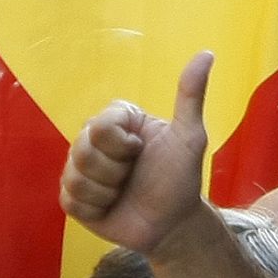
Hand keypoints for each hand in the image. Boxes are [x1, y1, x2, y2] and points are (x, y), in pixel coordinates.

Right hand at [60, 51, 214, 255]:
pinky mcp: (73, 199)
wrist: (172, 224)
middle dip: (115, 170)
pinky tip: (111, 207)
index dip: (122, 145)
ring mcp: (79, 169)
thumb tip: (207, 53)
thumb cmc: (181, 178)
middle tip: (132, 175)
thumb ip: (191, 95)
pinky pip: (71, 200)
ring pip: (75, 178)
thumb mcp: (190, 137)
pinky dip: (96, 208)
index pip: (100, 126)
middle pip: (82, 151)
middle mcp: (93, 141)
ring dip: (107, 191)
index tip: (141, 151)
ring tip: (123, 192)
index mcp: (116, 120)